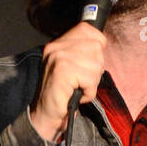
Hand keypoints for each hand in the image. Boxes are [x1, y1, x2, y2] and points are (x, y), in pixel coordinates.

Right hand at [29, 21, 106, 142]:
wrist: (45, 115)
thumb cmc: (62, 94)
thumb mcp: (71, 68)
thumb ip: (83, 53)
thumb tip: (101, 43)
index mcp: (58, 44)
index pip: (87, 29)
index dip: (97, 45)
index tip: (89, 63)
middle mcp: (56, 47)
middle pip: (96, 48)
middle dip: (95, 69)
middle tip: (81, 81)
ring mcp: (58, 58)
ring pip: (96, 65)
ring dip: (92, 83)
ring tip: (77, 88)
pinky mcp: (63, 72)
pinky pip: (90, 80)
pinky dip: (88, 92)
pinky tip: (77, 95)